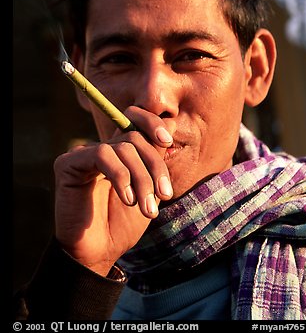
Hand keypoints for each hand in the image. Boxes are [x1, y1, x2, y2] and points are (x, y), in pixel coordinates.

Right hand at [53, 107, 174, 274]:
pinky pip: (101, 155)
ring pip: (122, 147)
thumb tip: (169, 127)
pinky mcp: (68, 163)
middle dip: (154, 166)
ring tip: (148, 208)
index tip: (168, 143)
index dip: (152, 123)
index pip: (134, 119)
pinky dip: (121, 176)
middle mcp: (102, 148)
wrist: (99, 253)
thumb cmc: (123, 223)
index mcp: (120, 151)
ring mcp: (84, 154)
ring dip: (142, 178)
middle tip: (165, 195)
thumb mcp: (149, 189)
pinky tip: (128, 199)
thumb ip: (154, 160)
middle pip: (134, 136)